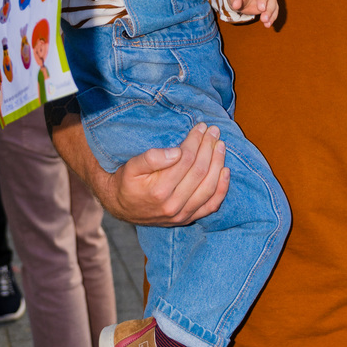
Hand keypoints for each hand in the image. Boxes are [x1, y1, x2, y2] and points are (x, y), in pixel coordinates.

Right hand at [57, 119, 230, 225]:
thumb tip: (176, 152)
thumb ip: (151, 158)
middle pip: (200, 172)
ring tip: (220, 145)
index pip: (186, 160)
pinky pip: (211, 206)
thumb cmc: (127, 182)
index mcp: (159, 190)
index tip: (201, 127)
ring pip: (208, 187)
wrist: (120, 206)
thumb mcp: (131, 166)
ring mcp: (182, 215)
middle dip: (209, 148)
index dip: (196, 141)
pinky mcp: (188, 219)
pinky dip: (222, 189)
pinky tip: (225, 171)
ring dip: (217, 163)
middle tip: (214, 131)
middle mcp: (173, 205)